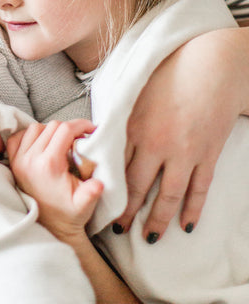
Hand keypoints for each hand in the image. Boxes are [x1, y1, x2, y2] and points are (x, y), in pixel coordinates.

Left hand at [7, 120, 102, 243]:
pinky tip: (42, 142)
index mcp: (49, 165)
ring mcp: (19, 160)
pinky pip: (17, 138)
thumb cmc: (69, 215)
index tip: (91, 129)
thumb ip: (91, 192)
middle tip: (80, 138)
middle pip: (51, 127)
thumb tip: (99, 184)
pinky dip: (29, 135)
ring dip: (50, 130)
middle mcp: (31, 159)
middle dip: (69, 128)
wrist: (50, 227)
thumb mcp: (83, 205)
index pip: (64, 130)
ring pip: (35, 128)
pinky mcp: (13, 163)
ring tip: (62, 140)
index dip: (81, 125)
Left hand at [117, 26, 248, 239]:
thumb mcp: (135, 91)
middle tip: (115, 231)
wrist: (211, 65)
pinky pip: (199, 188)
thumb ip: (119, 116)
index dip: (103, 186)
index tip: (93, 201)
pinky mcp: (206, 154)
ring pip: (167, 195)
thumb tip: (100, 135)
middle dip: (124, 212)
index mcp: (133, 127)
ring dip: (157, 220)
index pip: (113, 165)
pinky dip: (193, 208)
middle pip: (136, 186)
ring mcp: (183, 152)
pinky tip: (187, 225)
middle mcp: (155, 144)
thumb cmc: (169, 71)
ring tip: (149, 238)